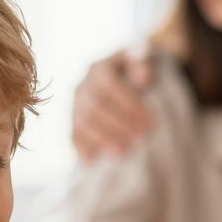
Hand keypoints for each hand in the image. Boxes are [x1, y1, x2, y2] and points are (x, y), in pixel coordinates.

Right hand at [71, 46, 156, 160]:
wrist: (123, 82)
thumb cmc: (137, 72)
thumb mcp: (142, 61)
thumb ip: (142, 62)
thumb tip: (143, 77)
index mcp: (99, 68)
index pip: (110, 85)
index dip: (128, 103)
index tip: (148, 119)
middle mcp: (83, 86)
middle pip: (96, 106)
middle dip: (119, 123)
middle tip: (141, 137)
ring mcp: (75, 106)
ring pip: (84, 123)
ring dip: (104, 138)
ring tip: (124, 151)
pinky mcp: (74, 124)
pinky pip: (74, 136)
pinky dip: (82, 148)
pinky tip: (93, 161)